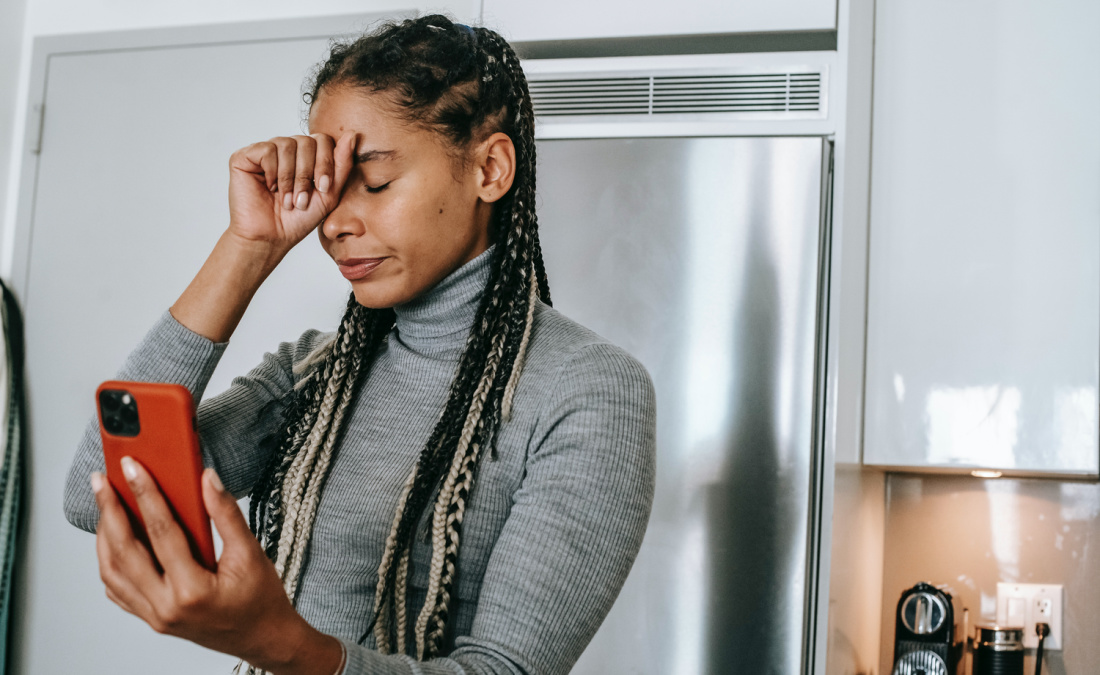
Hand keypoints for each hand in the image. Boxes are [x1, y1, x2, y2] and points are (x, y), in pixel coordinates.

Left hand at [91, 460, 342, 674]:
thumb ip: (226, 514)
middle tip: (101, 482)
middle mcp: (166, 607)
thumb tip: (207, 479)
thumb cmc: (260, 600)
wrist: (262, 637)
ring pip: (113, 573)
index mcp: (192, 590)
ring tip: (105, 506)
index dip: (145, 494)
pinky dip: (110, 562)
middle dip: (109, 511)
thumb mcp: (250, 553)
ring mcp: (155, 616)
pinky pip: (118, 590)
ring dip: (104, 537)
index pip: (161, 532)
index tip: (132, 468)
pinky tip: (113, 541)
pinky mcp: (152, 618)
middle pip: (124, 552)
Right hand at [227, 132, 355, 253]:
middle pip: (306, 141)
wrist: (272, 237)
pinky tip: (269, 187)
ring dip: (290, 178)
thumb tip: (351, 134)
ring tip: (286, 199)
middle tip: (301, 200)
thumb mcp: (329, 193)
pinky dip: (272, 172)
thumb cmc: (299, 219)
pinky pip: (267, 149)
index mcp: (306, 156)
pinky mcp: (245, 156)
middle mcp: (286, 149)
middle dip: (307, 174)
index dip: (325, 163)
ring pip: (287, 145)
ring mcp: (266, 151)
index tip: (323, 189)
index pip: (323, 140)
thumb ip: (342, 165)